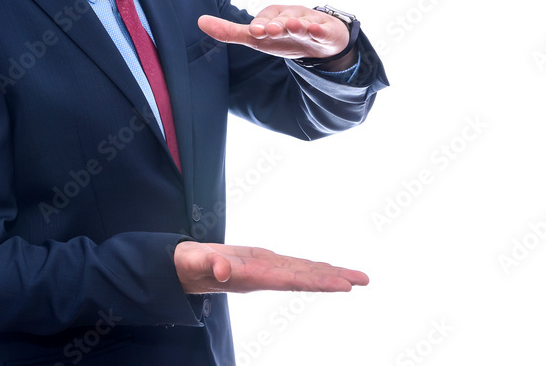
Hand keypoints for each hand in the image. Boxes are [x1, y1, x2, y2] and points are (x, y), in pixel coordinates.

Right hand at [173, 241, 368, 294]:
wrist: (181, 270)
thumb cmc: (188, 265)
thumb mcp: (195, 260)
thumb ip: (210, 264)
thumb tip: (225, 270)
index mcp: (253, 276)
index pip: (292, 279)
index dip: (318, 281)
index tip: (343, 285)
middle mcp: (264, 276)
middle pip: (305, 277)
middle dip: (333, 279)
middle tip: (364, 280)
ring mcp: (265, 270)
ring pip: (302, 271)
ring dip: (328, 273)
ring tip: (355, 277)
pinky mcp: (262, 262)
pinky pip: (293, 265)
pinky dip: (311, 267)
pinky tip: (325, 269)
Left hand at [198, 5, 351, 64]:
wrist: (321, 42)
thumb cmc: (283, 37)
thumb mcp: (256, 38)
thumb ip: (229, 32)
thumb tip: (200, 21)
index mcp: (272, 18)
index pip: (263, 21)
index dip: (260, 25)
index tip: (255, 30)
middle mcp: (289, 17)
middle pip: (281, 22)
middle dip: (276, 26)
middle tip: (269, 30)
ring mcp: (308, 23)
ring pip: (301, 24)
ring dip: (296, 25)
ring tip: (292, 26)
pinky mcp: (325, 31)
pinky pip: (322, 30)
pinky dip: (319, 30)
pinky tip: (316, 30)